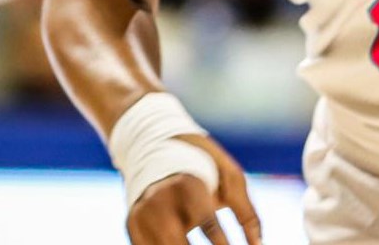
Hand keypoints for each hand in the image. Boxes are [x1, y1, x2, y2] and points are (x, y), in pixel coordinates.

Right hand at [126, 134, 261, 244]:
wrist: (155, 144)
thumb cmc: (202, 163)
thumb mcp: (230, 177)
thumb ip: (246, 212)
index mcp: (187, 185)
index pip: (208, 225)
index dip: (222, 244)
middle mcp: (160, 200)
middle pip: (179, 243)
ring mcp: (142, 214)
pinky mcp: (132, 225)